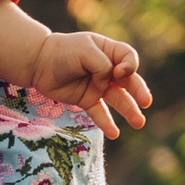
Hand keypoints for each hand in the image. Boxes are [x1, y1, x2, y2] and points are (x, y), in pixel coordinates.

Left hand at [25, 28, 148, 136]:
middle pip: (129, 81)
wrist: (38, 63)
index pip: (129, 58)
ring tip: (139, 123)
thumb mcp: (85, 50)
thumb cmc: (63, 51)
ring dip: (129, 111)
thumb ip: (102, 65)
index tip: (118, 72)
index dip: (129, 66)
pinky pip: (99, 112)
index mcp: (110, 51)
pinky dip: (107, 123)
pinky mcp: (87, 99)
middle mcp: (108, 69)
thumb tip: (107, 83)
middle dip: (139, 91)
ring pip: (118, 99)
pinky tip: (115, 134)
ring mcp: (98, 86)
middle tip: (146, 102)